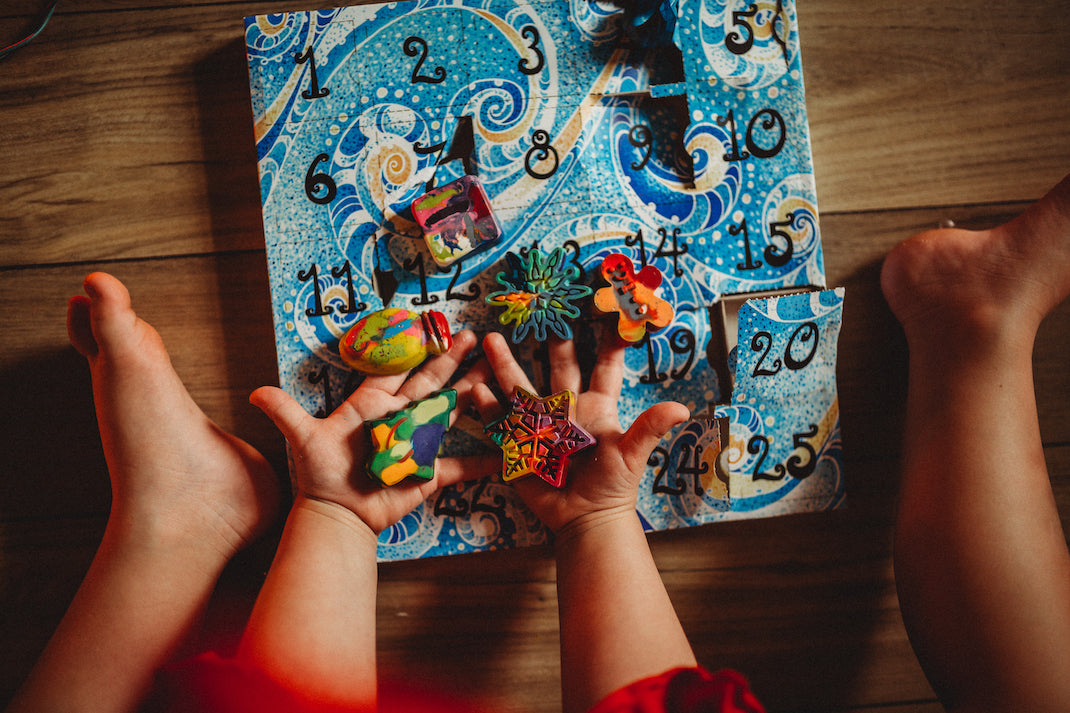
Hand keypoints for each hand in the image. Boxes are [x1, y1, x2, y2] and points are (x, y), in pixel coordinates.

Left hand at [251, 330, 494, 533]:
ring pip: (451, 413)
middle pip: (432, 383)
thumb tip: (254, 392)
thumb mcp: (303, 439)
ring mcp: (417, 444)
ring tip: (497, 375)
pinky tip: (502, 454)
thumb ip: (284, 412)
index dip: (418, 348)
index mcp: (374, 405)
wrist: (335, 515)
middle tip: (478, 338)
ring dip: (473, 395)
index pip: (400, 369)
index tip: (437, 326)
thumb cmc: (320, 476)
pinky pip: (458, 467)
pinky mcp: (427, 474)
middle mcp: (400, 418)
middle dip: (455, 361)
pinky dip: (480, 463)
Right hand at [472, 329, 689, 534]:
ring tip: (490, 337)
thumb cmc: (613, 486)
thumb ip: (649, 428)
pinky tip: (476, 389)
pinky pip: (501, 422)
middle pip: (558, 366)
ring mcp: (542, 424)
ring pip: (521, 387)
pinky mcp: (521, 443)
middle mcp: (568, 408)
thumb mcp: (631, 455)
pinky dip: (488, 406)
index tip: (607, 310)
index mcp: (597, 406)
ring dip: (505, 364)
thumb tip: (682, 408)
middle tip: (542, 308)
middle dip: (552, 339)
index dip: (608, 341)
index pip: (604, 366)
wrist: (586, 519)